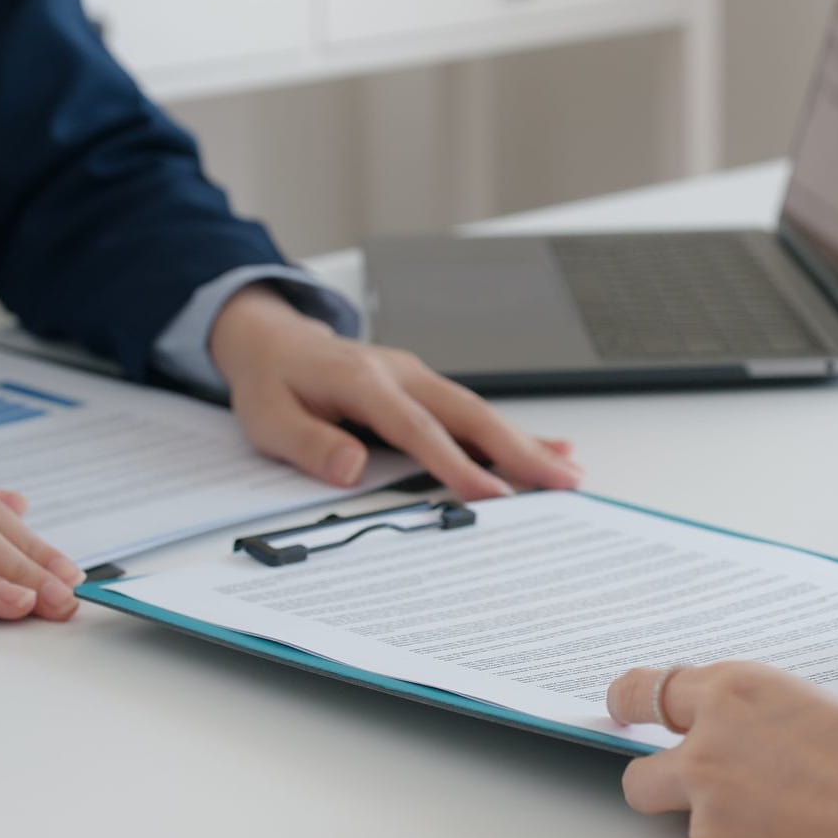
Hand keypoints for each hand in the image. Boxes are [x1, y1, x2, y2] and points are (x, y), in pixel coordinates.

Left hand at [209, 285, 582, 500]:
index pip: (418, 430)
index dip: (457, 464)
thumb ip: (309, 443)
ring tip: (568, 472)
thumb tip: (350, 469)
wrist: (273, 341)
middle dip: (519, 451)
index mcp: (364, 383)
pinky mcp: (424, 388)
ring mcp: (417, 378)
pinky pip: (471, 412)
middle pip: (469, 415)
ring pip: (479, 413)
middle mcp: (401, 375)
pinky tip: (547, 447)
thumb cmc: (272, 383)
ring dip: (524, 443)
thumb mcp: (269, 418)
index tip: (492, 496)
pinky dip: (510, 432)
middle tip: (562, 482)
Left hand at [605, 662, 837, 837]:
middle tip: (699, 779)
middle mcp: (714, 754)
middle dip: (666, 775)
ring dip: (731, 822)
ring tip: (811, 823)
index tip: (626, 704)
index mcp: (743, 691)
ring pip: (694, 826)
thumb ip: (814, 716)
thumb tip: (805, 732)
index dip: (634, 700)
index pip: (648, 690)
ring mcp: (722, 826)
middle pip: (642, 773)